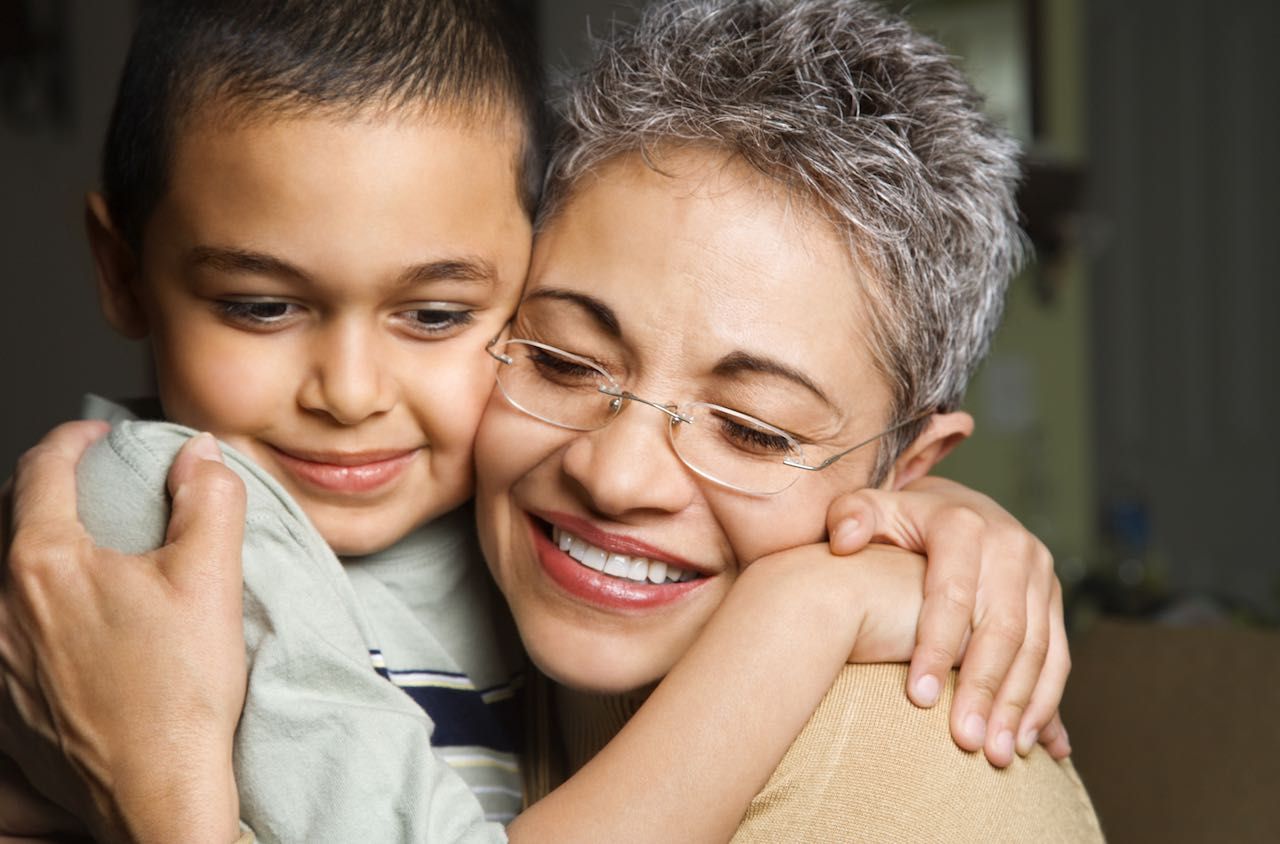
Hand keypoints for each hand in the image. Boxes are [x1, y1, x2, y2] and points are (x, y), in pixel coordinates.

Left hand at [0, 422, 246, 843]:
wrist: (154, 790)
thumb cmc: (180, 692)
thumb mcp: (212, 577)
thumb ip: (209, 498)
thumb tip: (200, 452)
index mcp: (46, 562)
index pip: (42, 469)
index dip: (73, 439)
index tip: (97, 435)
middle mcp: (4, 604)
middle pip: (12, 518)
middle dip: (50, 491)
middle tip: (96, 487)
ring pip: (8, 575)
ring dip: (42, 551)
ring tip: (91, 554)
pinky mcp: (4, 696)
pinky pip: (8, 627)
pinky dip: (36, 605)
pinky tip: (80, 621)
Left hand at [826, 476, 1070, 766]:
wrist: (952, 507)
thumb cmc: (899, 521)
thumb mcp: (871, 509)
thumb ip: (850, 517)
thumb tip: (844, 541)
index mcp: (964, 525)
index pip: (952, 595)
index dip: (937, 648)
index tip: (919, 698)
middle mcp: (1011, 546)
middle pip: (1002, 629)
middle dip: (984, 689)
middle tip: (966, 740)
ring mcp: (1039, 574)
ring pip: (1037, 648)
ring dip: (1019, 705)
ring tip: (997, 752)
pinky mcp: (1053, 598)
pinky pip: (1058, 656)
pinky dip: (1045, 701)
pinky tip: (1030, 742)